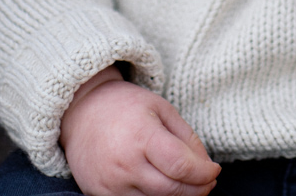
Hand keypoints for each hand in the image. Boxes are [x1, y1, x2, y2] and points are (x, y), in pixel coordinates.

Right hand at [60, 66, 220, 195]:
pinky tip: (162, 185)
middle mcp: (124, 164)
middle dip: (198, 190)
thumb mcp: (162, 109)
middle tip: (207, 181)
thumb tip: (206, 168)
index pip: (182, 166)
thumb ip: (187, 138)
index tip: (214, 170)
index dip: (204, 173)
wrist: (81, 113)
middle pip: (172, 191)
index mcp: (142, 136)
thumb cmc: (126, 107)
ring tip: (185, 182)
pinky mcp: (100, 195)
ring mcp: (110, 184)